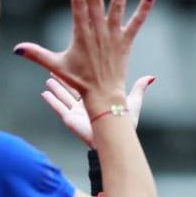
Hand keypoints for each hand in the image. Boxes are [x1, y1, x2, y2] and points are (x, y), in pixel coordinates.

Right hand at [13, 0, 155, 113]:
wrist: (102, 95)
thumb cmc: (78, 81)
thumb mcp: (56, 66)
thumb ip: (36, 54)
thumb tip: (16, 49)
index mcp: (80, 33)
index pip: (78, 5)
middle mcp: (97, 31)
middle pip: (96, 0)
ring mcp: (113, 36)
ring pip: (117, 7)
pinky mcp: (126, 42)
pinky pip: (137, 23)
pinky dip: (144, 9)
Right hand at [41, 74, 155, 147]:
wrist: (116, 137)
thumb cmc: (126, 123)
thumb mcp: (133, 101)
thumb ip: (139, 88)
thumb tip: (151, 77)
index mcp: (98, 98)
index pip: (86, 82)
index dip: (80, 72)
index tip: (76, 59)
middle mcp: (86, 105)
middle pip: (72, 87)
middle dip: (64, 77)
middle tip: (57, 64)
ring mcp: (77, 113)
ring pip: (63, 97)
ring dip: (55, 88)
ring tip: (48, 77)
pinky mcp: (71, 120)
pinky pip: (58, 108)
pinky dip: (51, 101)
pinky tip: (44, 93)